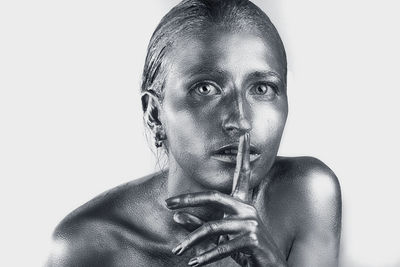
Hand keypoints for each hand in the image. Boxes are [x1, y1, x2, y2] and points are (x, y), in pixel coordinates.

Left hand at [166, 133, 287, 266]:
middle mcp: (247, 209)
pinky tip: (194, 262)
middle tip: (168, 203)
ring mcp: (251, 224)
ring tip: (177, 250)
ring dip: (191, 241)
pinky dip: (205, 256)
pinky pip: (221, 247)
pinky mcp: (252, 241)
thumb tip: (176, 215)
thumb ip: (198, 224)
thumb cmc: (244, 249)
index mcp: (243, 203)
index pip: (243, 173)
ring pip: (212, 227)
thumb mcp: (220, 236)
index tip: (245, 134)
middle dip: (188, 199)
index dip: (243, 154)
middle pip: (213, 197)